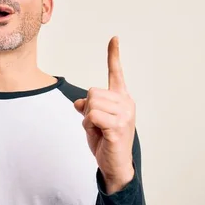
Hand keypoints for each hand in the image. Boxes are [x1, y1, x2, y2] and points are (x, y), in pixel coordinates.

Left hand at [74, 36, 135, 192]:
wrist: (115, 166)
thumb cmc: (105, 142)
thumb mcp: (93, 121)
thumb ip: (88, 107)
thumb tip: (78, 102)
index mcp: (122, 99)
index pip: (116, 73)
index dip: (114, 55)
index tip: (114, 38)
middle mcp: (126, 103)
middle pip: (92, 91)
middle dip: (87, 108)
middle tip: (96, 124)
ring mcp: (124, 115)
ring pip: (91, 103)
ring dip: (87, 119)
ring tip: (98, 130)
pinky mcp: (117, 126)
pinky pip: (92, 116)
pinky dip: (88, 125)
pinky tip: (98, 134)